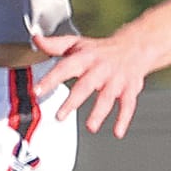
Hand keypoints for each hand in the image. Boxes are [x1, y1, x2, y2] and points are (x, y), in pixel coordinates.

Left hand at [33, 29, 157, 137]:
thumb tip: (35, 39)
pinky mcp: (130, 88)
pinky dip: (124, 119)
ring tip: (90, 127)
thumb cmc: (99, 50)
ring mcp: (116, 79)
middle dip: (73, 101)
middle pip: (86, 85)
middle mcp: (100, 68)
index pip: (65, 67)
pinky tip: (117, 132)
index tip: (37, 91)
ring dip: (99, 113)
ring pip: (107, 97)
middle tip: (60, 117)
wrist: (134, 46)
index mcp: (85, 58)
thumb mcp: (77, 44)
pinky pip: (128, 105)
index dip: (51, 79)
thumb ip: (55, 45)